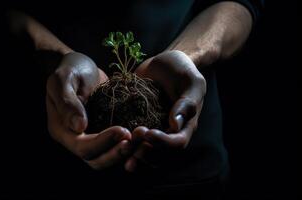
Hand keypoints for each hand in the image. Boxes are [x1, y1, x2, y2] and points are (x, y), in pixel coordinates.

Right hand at [46, 52, 131, 169]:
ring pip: (108, 156)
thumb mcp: (63, 79)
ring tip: (142, 138)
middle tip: (136, 139)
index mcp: (62, 130)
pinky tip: (144, 134)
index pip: (82, 147)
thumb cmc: (70, 69)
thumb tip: (79, 127)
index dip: (103, 142)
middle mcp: (76, 139)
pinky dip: (130, 143)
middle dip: (117, 153)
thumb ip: (67, 102)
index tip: (122, 130)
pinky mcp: (104, 132)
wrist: (81, 66)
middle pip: (96, 159)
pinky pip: (117, 144)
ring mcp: (91, 137)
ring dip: (126, 151)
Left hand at [125, 50, 206, 171]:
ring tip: (121, 148)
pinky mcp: (137, 124)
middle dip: (145, 152)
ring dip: (133, 154)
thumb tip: (175, 125)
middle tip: (131, 141)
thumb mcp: (191, 82)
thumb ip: (187, 103)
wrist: (164, 63)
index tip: (148, 133)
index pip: (177, 143)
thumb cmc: (182, 71)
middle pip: (159, 154)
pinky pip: (131, 140)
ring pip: (145, 152)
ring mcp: (153, 130)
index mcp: (185, 126)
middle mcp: (169, 133)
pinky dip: (123, 144)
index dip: (163, 143)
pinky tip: (111, 142)